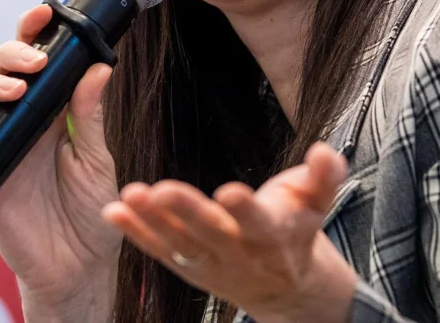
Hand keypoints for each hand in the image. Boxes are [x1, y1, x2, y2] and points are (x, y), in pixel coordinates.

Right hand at [0, 5, 121, 319]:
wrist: (75, 267)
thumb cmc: (88, 212)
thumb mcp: (97, 159)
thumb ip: (91, 116)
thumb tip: (99, 67)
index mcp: (47, 110)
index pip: (32, 60)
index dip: (31, 32)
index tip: (42, 13)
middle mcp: (15, 120)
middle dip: (9, 54)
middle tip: (35, 61)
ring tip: (13, 90)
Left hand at [101, 142, 356, 322]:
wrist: (287, 289)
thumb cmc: (295, 228)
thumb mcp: (316, 203)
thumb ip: (323, 177)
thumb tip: (327, 151)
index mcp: (274, 235)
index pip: (259, 222)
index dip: (246, 210)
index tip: (230, 191)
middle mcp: (240, 253)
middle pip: (211, 233)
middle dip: (187, 211)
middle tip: (162, 189)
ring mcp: (210, 264)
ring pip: (179, 243)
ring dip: (152, 222)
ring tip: (129, 197)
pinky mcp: (187, 266)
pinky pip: (158, 250)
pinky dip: (135, 233)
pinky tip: (113, 212)